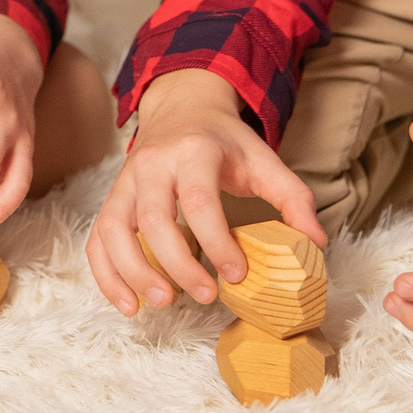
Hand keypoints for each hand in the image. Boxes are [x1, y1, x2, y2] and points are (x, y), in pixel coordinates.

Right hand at [86, 69, 324, 315]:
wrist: (182, 108)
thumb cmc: (225, 142)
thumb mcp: (264, 160)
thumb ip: (294, 199)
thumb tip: (315, 244)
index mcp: (193, 152)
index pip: (198, 200)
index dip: (216, 242)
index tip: (237, 275)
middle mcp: (152, 164)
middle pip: (154, 220)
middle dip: (178, 264)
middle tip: (206, 296)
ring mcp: (126, 182)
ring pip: (115, 230)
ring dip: (134, 273)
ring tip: (162, 303)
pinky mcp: (112, 200)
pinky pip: (97, 239)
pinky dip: (107, 275)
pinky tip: (127, 304)